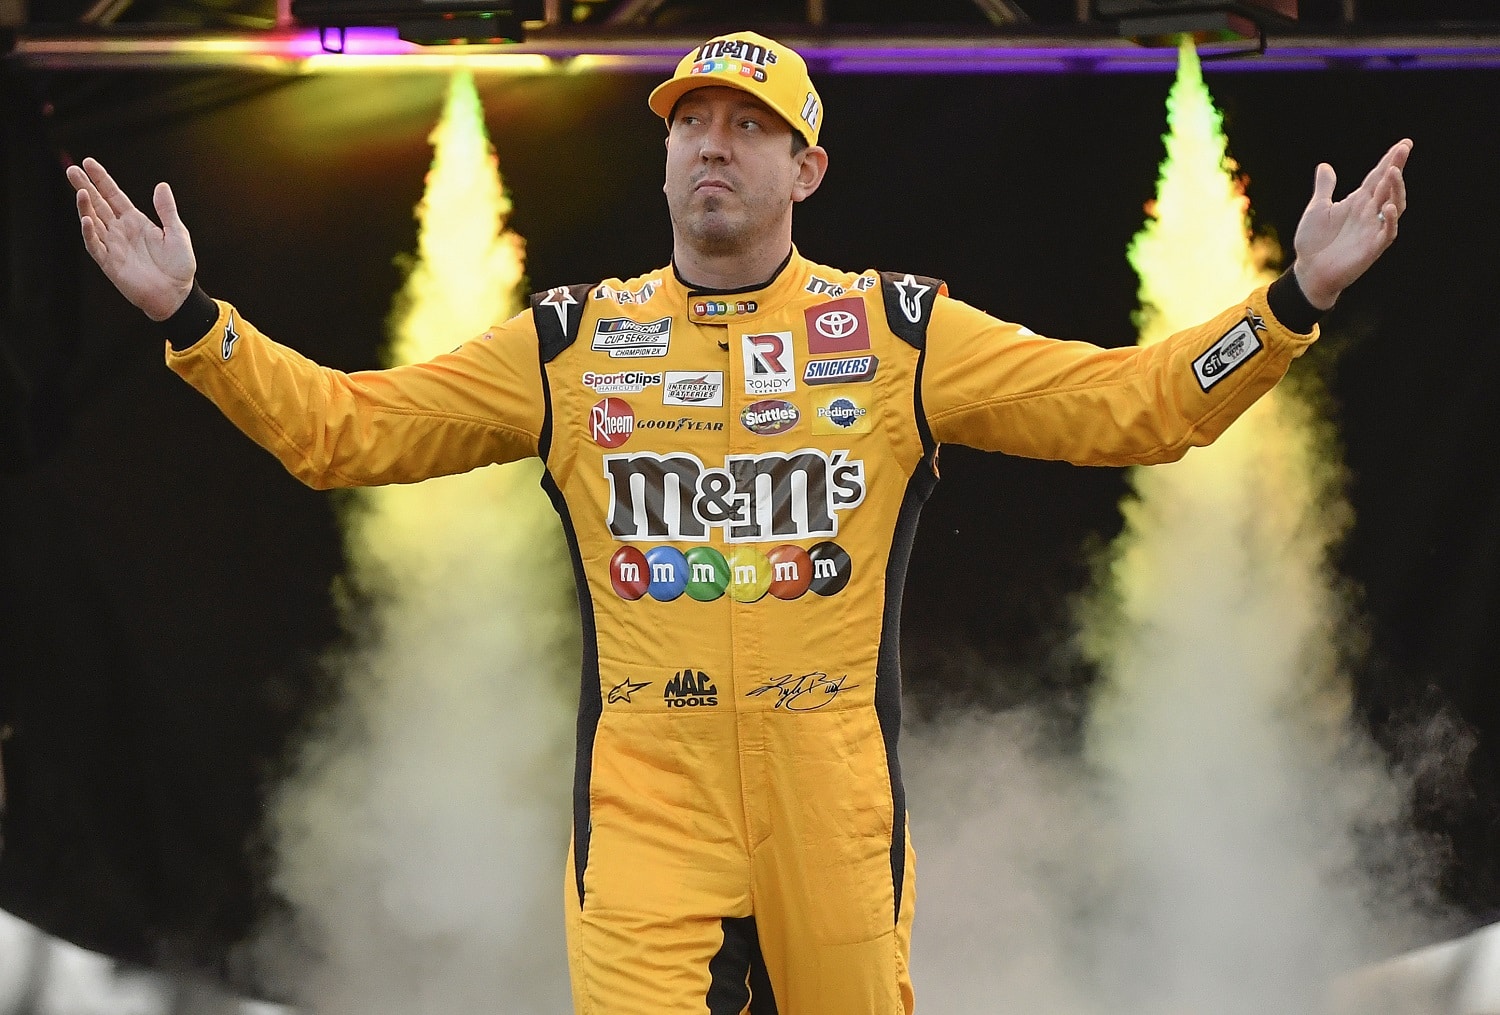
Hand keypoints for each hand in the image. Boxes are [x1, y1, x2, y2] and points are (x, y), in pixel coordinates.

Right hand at [66, 157, 196, 321]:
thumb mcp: (177, 233)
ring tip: (80, 191)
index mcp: (135, 221)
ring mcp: (113, 246)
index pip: (113, 195)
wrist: (178, 295)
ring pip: (93, 222)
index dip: (101, 179)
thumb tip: (161, 186)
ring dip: (85, 207)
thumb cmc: (179, 266)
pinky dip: (90, 233)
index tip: (88, 162)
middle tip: (71, 170)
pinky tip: (86, 219)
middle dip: (85, 187)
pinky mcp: (110, 263)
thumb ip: (167, 210)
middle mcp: (120, 230)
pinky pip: (95, 246)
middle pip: (98, 204)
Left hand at [1291, 139, 1411, 310]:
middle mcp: (1369, 213)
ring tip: (1393, 172)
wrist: (1308, 271)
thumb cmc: (1313, 242)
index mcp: (1358, 202)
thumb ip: (1325, 188)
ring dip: (1396, 189)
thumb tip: (1325, 165)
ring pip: (1394, 205)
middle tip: (1404, 149)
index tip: (1404, 143)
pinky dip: (1390, 220)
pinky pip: (1388, 232)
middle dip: (1396, 167)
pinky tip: (1388, 207)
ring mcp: (1372, 229)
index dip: (1390, 160)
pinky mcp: (1372, 248)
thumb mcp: (1317, 209)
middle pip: (1388, 186)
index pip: (1377, 177)